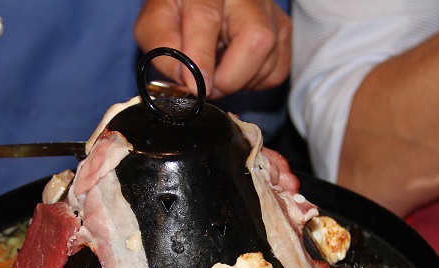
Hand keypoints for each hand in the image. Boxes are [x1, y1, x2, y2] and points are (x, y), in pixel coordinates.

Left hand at [134, 0, 290, 97]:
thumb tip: (187, 81)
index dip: (201, 58)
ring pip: (269, 62)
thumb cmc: (177, 9)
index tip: (197, 88)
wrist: (200, 0)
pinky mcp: (283, 30)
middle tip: (208, 86)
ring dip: (240, 82)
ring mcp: (270, 11)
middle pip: (256, 40)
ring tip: (218, 72)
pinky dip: (255, 82)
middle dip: (230, 78)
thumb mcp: (155, 20)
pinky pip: (277, 72)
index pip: (206, 19)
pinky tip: (236, 68)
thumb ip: (162, 45)